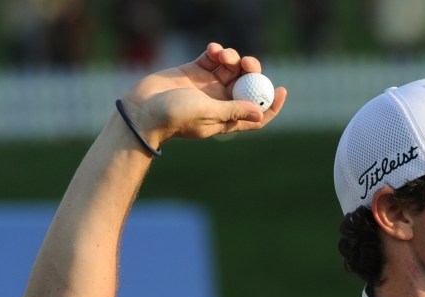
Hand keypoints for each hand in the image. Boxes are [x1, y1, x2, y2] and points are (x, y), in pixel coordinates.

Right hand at [120, 42, 286, 147]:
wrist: (142, 109)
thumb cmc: (175, 116)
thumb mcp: (207, 113)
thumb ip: (234, 111)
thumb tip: (261, 113)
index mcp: (228, 118)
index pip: (257, 114)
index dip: (272, 104)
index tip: (281, 89)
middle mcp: (221, 101)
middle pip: (246, 85)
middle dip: (252, 72)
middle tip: (249, 63)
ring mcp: (207, 85)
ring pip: (231, 68)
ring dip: (232, 58)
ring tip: (224, 55)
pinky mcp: (194, 70)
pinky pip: (212, 58)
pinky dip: (216, 51)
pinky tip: (213, 49)